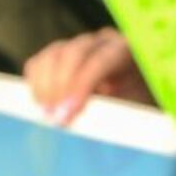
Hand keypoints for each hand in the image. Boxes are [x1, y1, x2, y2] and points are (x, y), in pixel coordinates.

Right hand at [22, 28, 149, 124]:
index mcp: (128, 51)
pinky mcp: (59, 57)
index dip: (81, 85)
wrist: (139, 103)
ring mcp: (78, 47)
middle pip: (72, 53)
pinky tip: (39, 104)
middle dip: (59, 86)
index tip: (67, 113)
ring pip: (52, 55)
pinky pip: (39, 63)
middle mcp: (102, 43)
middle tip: (53, 117)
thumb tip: (99, 132)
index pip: (100, 61)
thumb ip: (122, 115)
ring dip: (44, 86)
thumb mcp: (139, 110)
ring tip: (44, 113)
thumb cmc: (140, 108)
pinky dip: (35, 84)